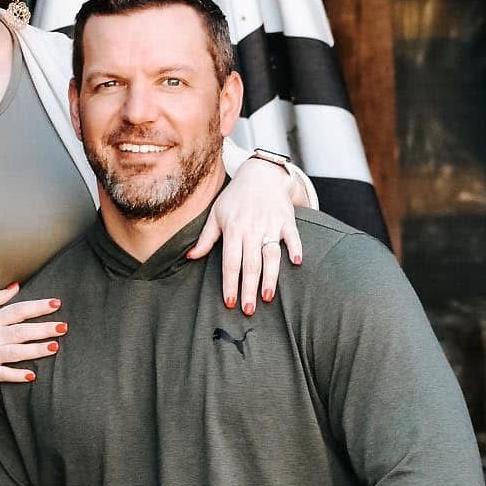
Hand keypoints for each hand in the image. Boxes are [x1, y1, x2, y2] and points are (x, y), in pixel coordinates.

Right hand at [0, 284, 65, 385]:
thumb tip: (16, 286)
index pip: (18, 310)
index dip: (38, 306)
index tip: (56, 303)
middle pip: (21, 331)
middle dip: (44, 328)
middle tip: (64, 327)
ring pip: (16, 352)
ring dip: (36, 350)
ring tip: (55, 346)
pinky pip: (2, 374)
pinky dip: (17, 375)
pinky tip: (32, 375)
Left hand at [187, 158, 308, 314]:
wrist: (261, 174)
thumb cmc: (235, 198)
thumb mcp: (216, 214)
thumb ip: (205, 238)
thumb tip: (190, 257)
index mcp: (233, 229)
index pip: (230, 262)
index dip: (229, 283)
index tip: (230, 302)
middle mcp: (251, 228)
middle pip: (250, 263)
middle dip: (248, 288)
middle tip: (248, 310)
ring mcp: (271, 223)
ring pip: (271, 254)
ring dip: (270, 276)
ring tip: (267, 297)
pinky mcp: (287, 219)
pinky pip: (292, 236)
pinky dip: (295, 248)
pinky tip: (295, 263)